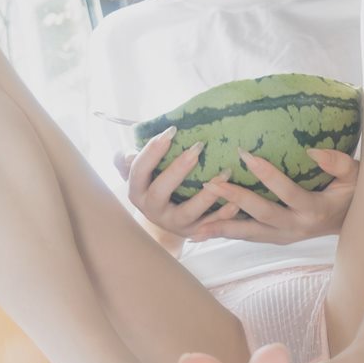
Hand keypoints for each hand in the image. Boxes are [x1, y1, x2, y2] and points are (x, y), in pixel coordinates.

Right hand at [114, 133, 241, 238]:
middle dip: (178, 169)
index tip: (172, 130)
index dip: (153, 151)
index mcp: (137, 191)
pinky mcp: (193, 232)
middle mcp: (152, 210)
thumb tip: (126, 154)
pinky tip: (238, 200)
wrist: (166, 219)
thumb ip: (129, 160)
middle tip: (198, 147)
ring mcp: (173, 223)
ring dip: (207, 194)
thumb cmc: (154, 183)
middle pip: (160, 192)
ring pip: (188, 212)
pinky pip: (210, 225)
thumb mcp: (140, 172)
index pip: (139, 170)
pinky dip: (225, 213)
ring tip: (226, 172)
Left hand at [186, 147, 358, 245]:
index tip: (245, 154)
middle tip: (211, 183)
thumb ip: (337, 162)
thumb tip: (313, 150)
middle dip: (235, 200)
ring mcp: (285, 237)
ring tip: (194, 226)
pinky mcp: (276, 240)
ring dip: (223, 228)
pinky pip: (249, 237)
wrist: (353, 222)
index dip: (267, 174)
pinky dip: (227, 233)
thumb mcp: (354, 175)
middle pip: (261, 216)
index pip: (287, 192)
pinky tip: (204, 232)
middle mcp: (297, 228)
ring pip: (250, 234)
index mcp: (314, 210)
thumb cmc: (353, 192)